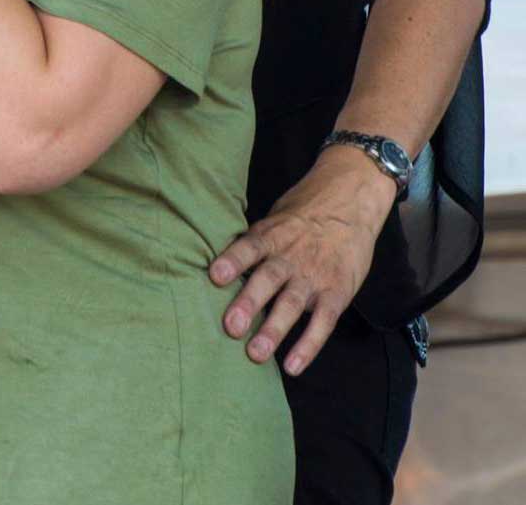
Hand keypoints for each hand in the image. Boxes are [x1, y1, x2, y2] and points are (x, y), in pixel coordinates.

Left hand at [209, 149, 396, 375]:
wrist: (351, 200)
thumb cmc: (305, 212)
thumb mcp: (276, 217)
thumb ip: (255, 242)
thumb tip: (223, 263)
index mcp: (273, 235)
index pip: (249, 247)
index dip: (232, 260)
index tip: (214, 275)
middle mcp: (291, 256)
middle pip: (268, 279)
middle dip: (249, 303)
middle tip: (231, 326)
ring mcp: (314, 275)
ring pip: (292, 305)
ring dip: (273, 330)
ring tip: (255, 353)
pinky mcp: (336, 292)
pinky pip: (323, 322)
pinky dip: (308, 345)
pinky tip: (293, 366)